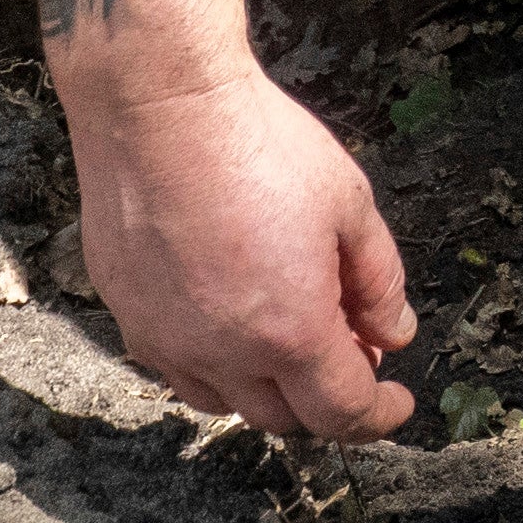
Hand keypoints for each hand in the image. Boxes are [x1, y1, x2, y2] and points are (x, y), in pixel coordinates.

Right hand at [64, 67, 420, 438]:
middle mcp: (223, 353)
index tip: (396, 400)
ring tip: (287, 334)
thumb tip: (392, 333)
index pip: (342, 413)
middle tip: (349, 349)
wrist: (157, 104)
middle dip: (324, 400)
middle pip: (283, 418)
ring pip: (223, 401)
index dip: (378, 416)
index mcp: (291, 332)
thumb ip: (379, 280)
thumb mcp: (349, 202)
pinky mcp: (125, 315)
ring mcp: (166, 340)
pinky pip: (174, 367)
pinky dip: (211, 363)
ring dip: (264, 387)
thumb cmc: (257, 143)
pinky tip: (227, 316)